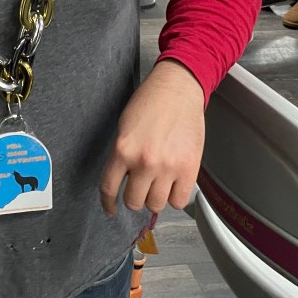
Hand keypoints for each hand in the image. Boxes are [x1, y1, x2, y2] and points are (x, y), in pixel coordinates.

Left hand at [99, 60, 204, 215]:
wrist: (178, 88)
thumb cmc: (151, 102)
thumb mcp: (124, 127)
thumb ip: (122, 155)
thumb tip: (122, 181)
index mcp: (122, 149)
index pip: (109, 188)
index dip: (108, 203)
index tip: (110, 209)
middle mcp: (144, 161)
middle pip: (134, 202)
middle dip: (135, 197)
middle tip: (139, 187)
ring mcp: (168, 167)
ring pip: (156, 205)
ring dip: (155, 197)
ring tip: (158, 184)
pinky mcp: (189, 169)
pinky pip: (179, 201)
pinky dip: (175, 197)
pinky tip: (173, 185)